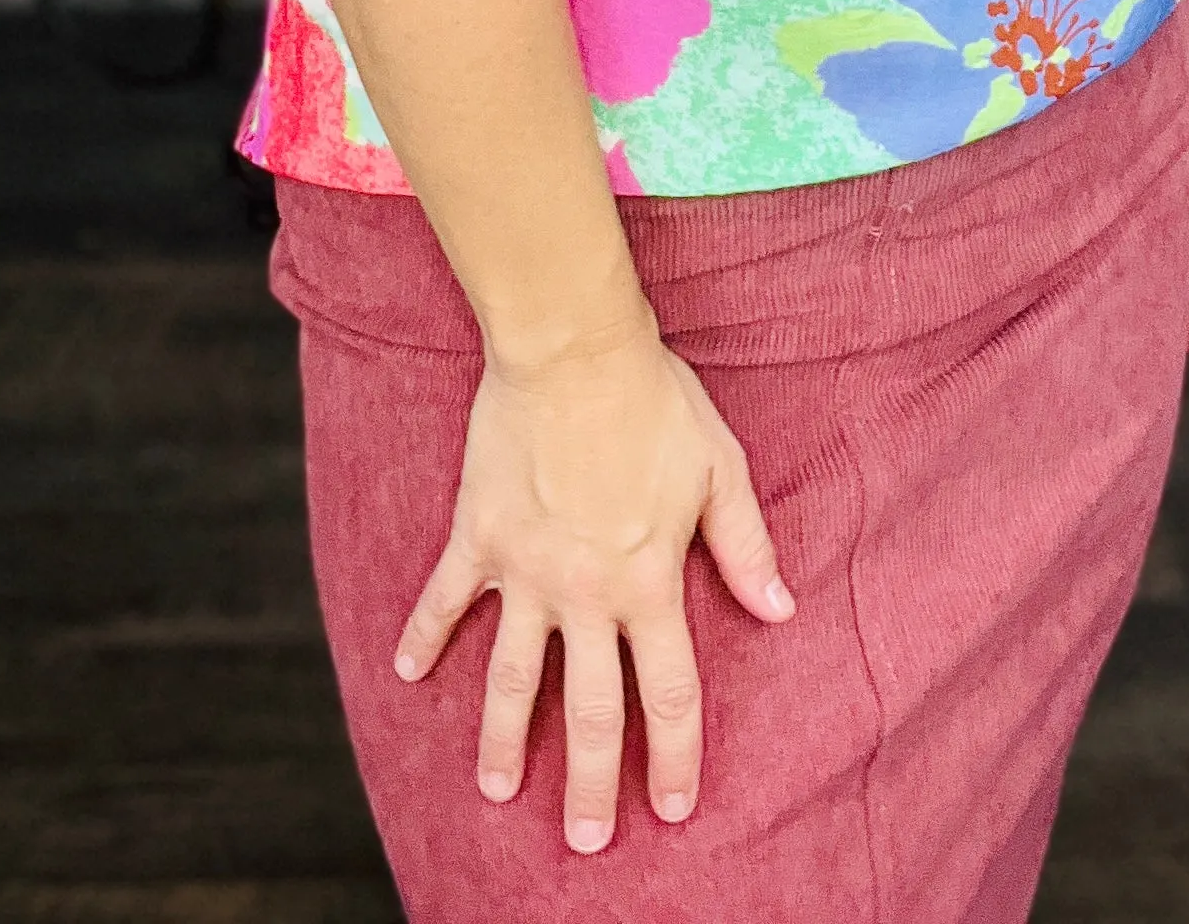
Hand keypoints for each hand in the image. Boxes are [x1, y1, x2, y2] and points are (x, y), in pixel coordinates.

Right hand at [394, 319, 793, 852]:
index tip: (669, 808)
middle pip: (589, 709)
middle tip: (586, 841)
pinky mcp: (480, 536)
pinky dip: (424, 635)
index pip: (667, 695)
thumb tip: (781, 610)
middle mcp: (585, 592)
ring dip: (503, 740)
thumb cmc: (654, 400)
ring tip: (498, 792)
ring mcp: (526, 570)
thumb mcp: (718, 469)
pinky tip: (407, 672)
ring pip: (512, 677)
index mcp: (648, 582)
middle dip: (590, 781)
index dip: (672, 758)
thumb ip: (745, 547)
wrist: (572, 347)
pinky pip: (447, 598)